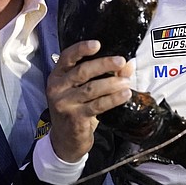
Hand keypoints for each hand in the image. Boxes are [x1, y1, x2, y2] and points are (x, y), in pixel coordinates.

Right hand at [46, 40, 132, 161]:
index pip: (67, 57)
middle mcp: (57, 88)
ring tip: (127, 82)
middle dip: (103, 65)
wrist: (65, 140)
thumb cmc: (76, 109)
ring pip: (91, 89)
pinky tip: (125, 95)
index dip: (81, 49)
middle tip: (121, 61)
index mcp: (58, 76)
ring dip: (111, 84)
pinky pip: (97, 105)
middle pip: (82, 72)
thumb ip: (105, 75)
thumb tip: (128, 65)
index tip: (97, 44)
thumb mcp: (84, 90)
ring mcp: (64, 103)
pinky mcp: (74, 118)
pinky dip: (112, 99)